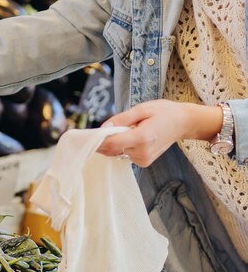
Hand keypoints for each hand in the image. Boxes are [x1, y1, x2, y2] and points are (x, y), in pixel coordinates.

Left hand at [96, 100, 222, 166]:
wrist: (184, 123)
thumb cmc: (164, 112)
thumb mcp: (141, 109)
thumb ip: (122, 119)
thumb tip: (104, 127)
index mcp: (142, 138)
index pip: (111, 143)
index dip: (98, 139)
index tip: (87, 134)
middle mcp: (142, 152)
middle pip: (112, 149)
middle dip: (102, 140)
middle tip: (97, 129)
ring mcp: (144, 160)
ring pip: (116, 152)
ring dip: (112, 142)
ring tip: (122, 129)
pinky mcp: (144, 162)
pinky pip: (124, 154)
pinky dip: (121, 146)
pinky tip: (129, 136)